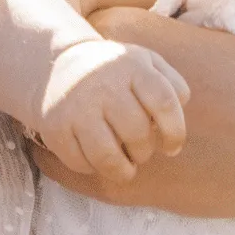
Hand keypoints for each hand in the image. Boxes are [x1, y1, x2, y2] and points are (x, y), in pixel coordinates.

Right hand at [27, 38, 189, 183]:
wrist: (59, 67)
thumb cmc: (115, 73)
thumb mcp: (146, 64)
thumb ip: (172, 85)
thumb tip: (179, 115)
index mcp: (133, 67)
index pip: (164, 103)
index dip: (174, 132)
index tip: (172, 148)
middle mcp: (104, 85)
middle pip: (137, 134)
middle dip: (144, 152)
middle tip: (140, 151)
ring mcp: (77, 107)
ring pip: (107, 156)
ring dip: (122, 170)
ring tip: (125, 167)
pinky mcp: (55, 127)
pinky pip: (80, 162)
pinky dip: (93, 168)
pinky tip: (97, 159)